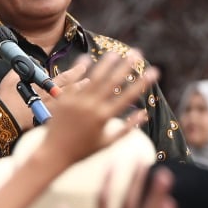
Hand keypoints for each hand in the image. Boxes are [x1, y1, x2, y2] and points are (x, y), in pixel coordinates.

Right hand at [0, 56, 93, 132]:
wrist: (3, 119)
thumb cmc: (7, 99)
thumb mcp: (12, 78)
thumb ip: (25, 69)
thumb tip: (35, 62)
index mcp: (45, 87)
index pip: (65, 77)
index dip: (76, 72)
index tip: (84, 67)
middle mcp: (52, 99)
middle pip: (72, 90)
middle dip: (83, 84)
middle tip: (90, 79)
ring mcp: (51, 111)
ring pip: (71, 103)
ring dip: (81, 97)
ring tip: (88, 94)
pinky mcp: (47, 122)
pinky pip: (63, 117)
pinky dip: (72, 114)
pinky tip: (78, 113)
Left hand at [34, 51, 158, 171]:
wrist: (54, 154)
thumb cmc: (83, 151)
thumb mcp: (107, 142)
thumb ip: (126, 128)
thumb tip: (144, 114)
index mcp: (104, 117)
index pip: (128, 96)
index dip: (142, 83)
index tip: (154, 71)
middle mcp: (91, 107)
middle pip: (112, 82)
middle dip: (126, 67)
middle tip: (137, 53)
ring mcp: (75, 102)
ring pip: (93, 78)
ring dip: (105, 64)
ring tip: (115, 53)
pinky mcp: (62, 100)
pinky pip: (72, 81)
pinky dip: (79, 69)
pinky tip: (86, 57)